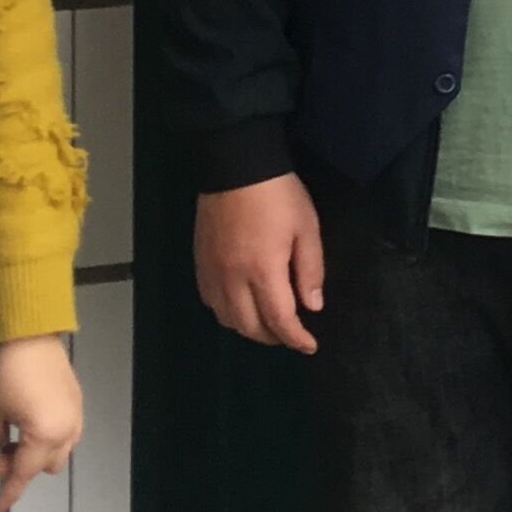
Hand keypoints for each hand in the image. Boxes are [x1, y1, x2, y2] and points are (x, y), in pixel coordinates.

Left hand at [0, 335, 82, 511]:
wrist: (31, 334)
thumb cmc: (6, 373)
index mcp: (44, 436)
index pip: (21, 475)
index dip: (5, 494)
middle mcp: (66, 431)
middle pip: (40, 468)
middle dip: (13, 466)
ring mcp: (75, 416)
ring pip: (55, 453)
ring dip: (32, 454)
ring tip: (8, 438)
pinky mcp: (76, 403)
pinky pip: (64, 434)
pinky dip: (45, 439)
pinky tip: (25, 426)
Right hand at [195, 172, 324, 353]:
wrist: (236, 165)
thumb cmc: (278, 194)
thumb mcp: (307, 227)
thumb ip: (310, 270)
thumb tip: (312, 306)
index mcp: (263, 270)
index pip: (279, 320)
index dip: (296, 338)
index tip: (310, 345)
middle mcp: (233, 279)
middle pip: (250, 327)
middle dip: (273, 337)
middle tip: (291, 333)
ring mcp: (212, 272)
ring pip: (227, 320)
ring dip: (249, 328)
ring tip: (268, 322)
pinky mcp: (200, 264)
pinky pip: (210, 302)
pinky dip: (227, 313)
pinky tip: (241, 305)